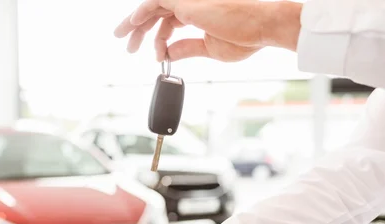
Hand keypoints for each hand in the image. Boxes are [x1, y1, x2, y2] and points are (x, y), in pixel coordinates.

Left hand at [114, 0, 301, 61]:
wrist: (262, 27)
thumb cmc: (245, 37)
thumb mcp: (209, 48)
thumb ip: (186, 49)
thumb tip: (167, 54)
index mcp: (197, 12)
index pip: (170, 22)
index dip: (160, 40)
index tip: (157, 56)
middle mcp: (191, 3)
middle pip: (156, 13)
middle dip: (139, 29)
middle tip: (128, 44)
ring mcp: (187, 0)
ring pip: (152, 8)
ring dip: (134, 23)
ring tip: (123, 38)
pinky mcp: (185, 2)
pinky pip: (155, 3)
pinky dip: (142, 13)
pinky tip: (132, 23)